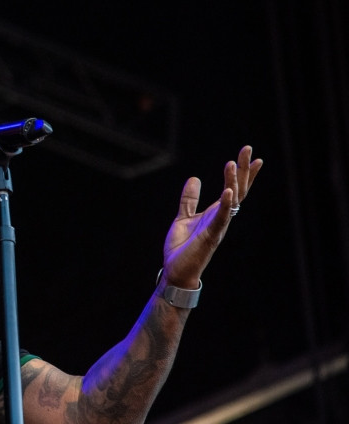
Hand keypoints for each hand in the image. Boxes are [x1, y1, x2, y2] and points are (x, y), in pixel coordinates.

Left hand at [161, 145, 262, 287]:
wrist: (176, 270)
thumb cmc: (182, 248)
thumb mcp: (183, 218)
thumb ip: (189, 200)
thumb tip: (195, 178)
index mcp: (215, 213)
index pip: (233, 189)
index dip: (242, 173)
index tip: (251, 155)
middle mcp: (220, 218)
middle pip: (237, 190)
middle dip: (243, 170)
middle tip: (248, 149)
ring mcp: (217, 226)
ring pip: (231, 201)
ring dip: (232, 181)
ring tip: (232, 163)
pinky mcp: (210, 236)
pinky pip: (221, 218)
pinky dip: (224, 204)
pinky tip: (228, 191)